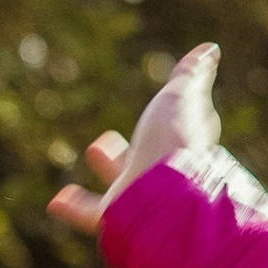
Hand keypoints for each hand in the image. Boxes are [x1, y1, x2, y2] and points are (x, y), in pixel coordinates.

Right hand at [47, 42, 221, 240]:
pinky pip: (91, 214)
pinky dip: (74, 207)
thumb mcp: (182, 97)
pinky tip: (56, 202)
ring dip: (109, 166)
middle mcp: (165, 175)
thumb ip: (192, 75)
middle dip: (136, 143)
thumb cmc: (176, 142)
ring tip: (94, 149)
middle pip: (150, 158)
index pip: (183, 128)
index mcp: (185, 147)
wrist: (165, 196)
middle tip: (112, 135)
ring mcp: (141, 197)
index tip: (172, 99)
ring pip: (122, 184)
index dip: (178, 113)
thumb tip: (211, 50)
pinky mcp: (116, 217)